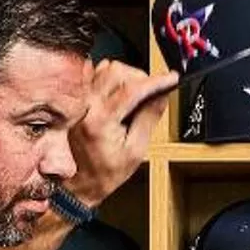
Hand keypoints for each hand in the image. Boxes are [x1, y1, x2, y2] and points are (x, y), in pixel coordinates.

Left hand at [67, 61, 178, 206]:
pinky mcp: (78, 99)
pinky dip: (109, 76)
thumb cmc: (106, 172)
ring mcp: (80, 101)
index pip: (132, 89)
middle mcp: (87, 106)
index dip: (155, 81)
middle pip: (118, 71)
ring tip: (135, 95)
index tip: (170, 78)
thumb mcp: (136, 150)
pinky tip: (118, 90)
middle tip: (152, 91)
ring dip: (125, 76)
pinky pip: (93, 73)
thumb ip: (149, 118)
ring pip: (106, 68)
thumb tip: (162, 95)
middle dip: (140, 77)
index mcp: (101, 120)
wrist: (82, 181)